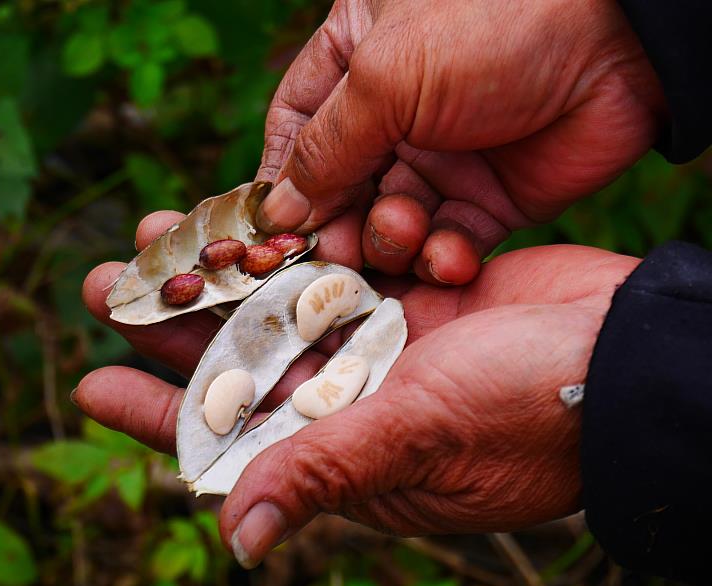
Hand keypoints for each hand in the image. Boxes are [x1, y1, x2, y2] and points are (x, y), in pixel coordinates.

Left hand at [74, 211, 637, 566]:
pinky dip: (286, 251)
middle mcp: (353, 400)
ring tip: (158, 238)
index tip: (92, 385)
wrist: (621, 348)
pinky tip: (244, 226)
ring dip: (219, 279)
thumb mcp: (420, 439)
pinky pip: (329, 271)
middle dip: (172, 328)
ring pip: (275, 310)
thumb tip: (239, 544)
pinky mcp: (407, 295)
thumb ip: (325, 473)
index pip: (229, 439)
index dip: (156, 414)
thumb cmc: (534, 411)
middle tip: (107, 286)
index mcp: (346, 451)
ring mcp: (380, 344)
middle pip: (240, 364)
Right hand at [255, 0, 664, 282]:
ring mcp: (442, 160)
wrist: (619, 39)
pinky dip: (440, 258)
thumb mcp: (385, 78)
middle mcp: (395, 114)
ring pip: (387, 225)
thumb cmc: (490, 22)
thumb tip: (280, 211)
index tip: (270, 231)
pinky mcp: (486, 202)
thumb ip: (326, 149)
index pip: (298, 129)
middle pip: (339, 190)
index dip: (281, 182)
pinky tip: (447, 255)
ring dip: (388, 241)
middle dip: (334, 225)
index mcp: (358, 60)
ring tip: (404, 231)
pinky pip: (444, 244)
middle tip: (333, 256)